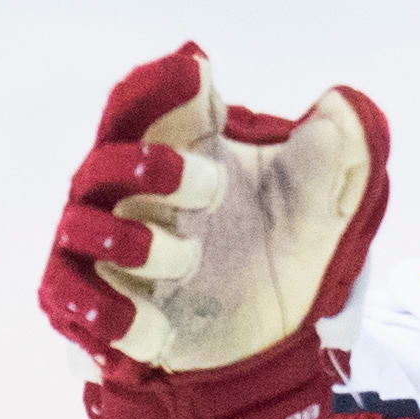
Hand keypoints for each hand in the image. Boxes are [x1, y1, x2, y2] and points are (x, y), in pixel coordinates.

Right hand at [38, 45, 389, 418]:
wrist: (268, 347)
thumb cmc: (276, 253)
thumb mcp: (318, 214)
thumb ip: (331, 163)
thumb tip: (344, 107)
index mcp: (179, 154)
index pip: (153, 104)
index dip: (164, 85)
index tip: (197, 71)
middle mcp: (129, 195)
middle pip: (110, 160)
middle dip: (154, 165)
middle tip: (213, 184)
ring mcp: (105, 249)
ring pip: (85, 228)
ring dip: (134, 240)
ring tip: (186, 257)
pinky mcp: (96, 307)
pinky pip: (75, 301)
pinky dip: (110, 312)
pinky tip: (153, 328)